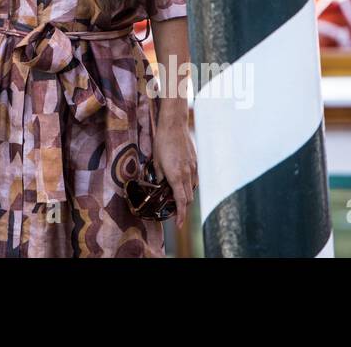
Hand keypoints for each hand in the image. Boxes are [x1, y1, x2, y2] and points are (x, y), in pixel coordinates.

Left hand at [151, 105, 196, 228]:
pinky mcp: (195, 162)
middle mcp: (187, 174)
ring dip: (185, 195)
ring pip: (192, 189)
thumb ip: (159, 175)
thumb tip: (160, 184)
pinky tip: (181, 180)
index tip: (178, 225)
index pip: (181, 201)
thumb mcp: (156, 160)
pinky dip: (188, 184)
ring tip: (175, 194)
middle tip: (173, 208)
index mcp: (176, 176)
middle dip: (182, 206)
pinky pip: (194, 178)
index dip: (180, 215)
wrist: (174, 125)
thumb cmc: (162, 142)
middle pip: (188, 198)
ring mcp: (193, 168)